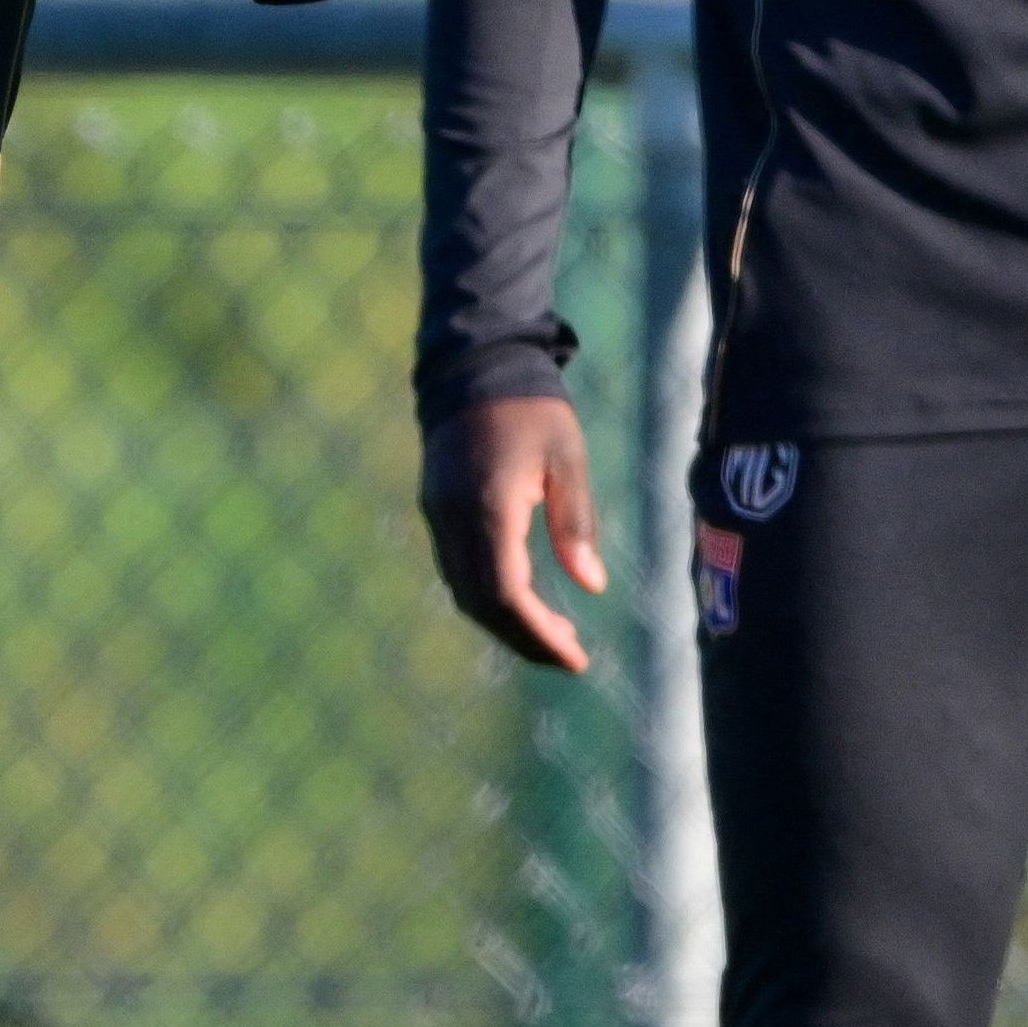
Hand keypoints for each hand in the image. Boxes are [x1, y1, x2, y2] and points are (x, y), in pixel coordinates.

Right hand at [421, 396, 608, 671]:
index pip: (506, 594)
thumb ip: (576, 524)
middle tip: (569, 655)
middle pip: (481, 603)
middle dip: (524, 638)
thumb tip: (592, 586)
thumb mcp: (568, 461)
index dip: (538, 634)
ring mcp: (437, 515)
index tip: (575, 659)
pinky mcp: (435, 509)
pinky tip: (522, 597)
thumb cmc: (533, 410)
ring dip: (505, 621)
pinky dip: (488, 596)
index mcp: (489, 508)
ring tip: (552, 632)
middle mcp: (453, 520)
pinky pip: (457, 570)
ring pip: (464, 591)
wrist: (473, 366)